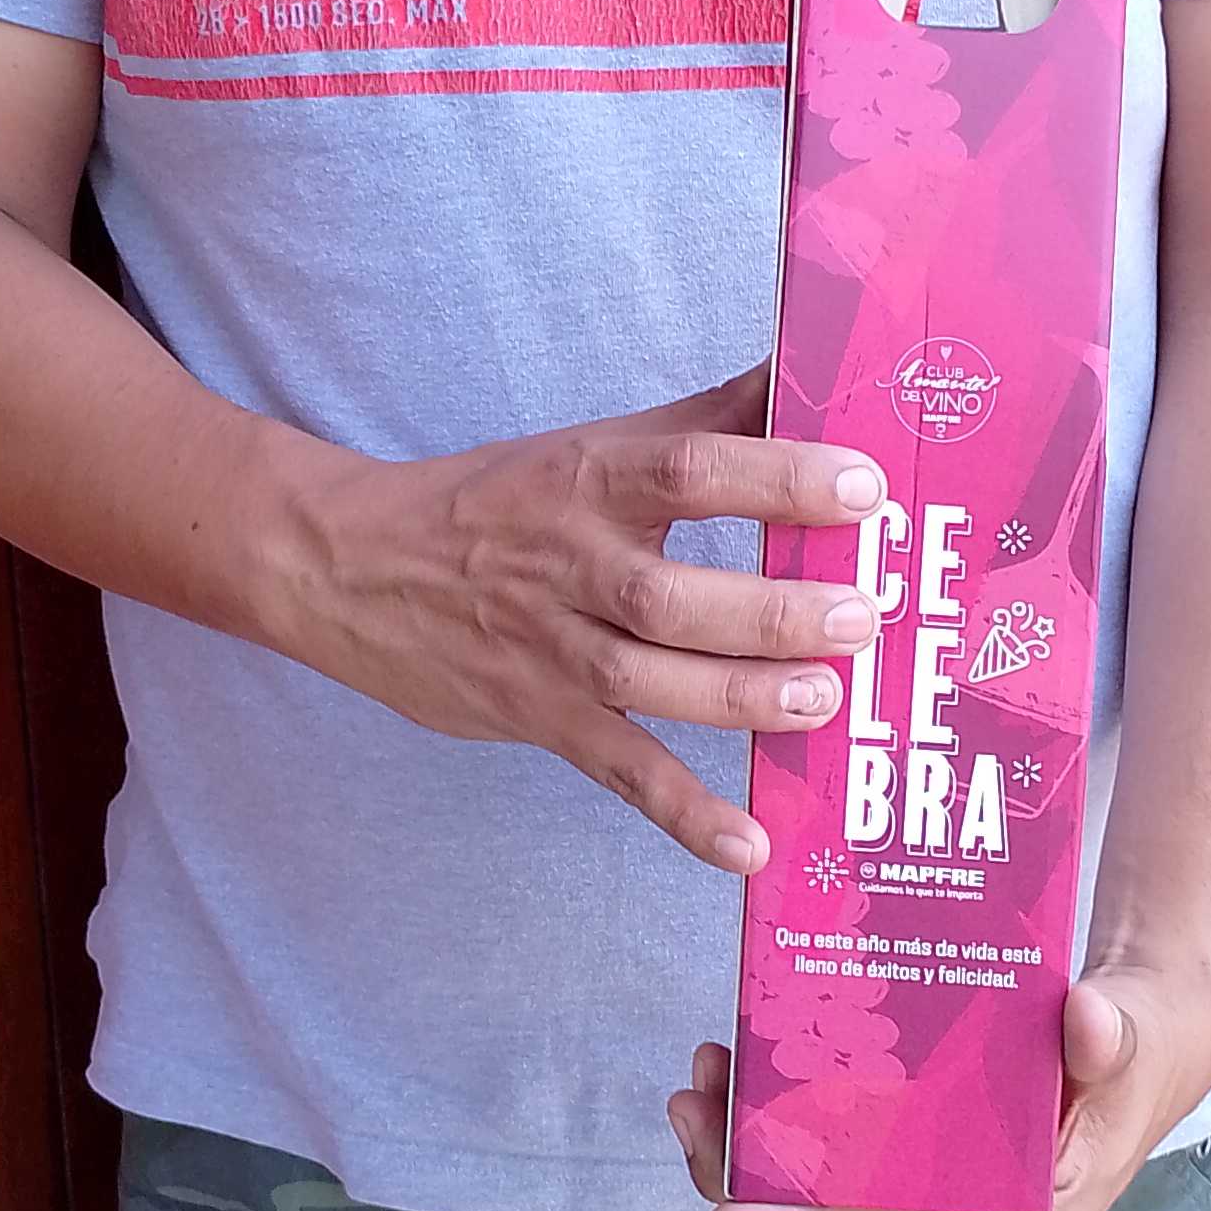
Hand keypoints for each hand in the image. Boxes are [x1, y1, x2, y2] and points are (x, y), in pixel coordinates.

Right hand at [272, 364, 883, 875]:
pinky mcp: (538, 717)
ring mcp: (552, 649)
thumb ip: (706, 420)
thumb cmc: (496, 501)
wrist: (348, 565)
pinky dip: (685, 812)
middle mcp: (572, 565)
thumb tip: (807, 365)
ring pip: (652, 682)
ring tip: (826, 700)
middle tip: (861, 614)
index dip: (779, 478)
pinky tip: (749, 846)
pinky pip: (620, 770)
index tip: (862, 489)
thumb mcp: (591, 445)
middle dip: (774, 612)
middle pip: (675, 595)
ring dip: (744, 698)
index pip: (691, 472)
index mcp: (592, 480)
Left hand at [667, 962, 1210, 1210]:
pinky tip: (747, 1074)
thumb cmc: (1133, 1047)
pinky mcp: (922, 1183)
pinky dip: (790, 1131)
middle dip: (754, 1168)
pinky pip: (840, 1170)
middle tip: (694, 1098)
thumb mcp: (1128, 1037)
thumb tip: (1088, 1021)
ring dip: (758, 1143)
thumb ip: (1107, 1038)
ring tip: (707, 1073)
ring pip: (826, 1195)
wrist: (1138, 1040)